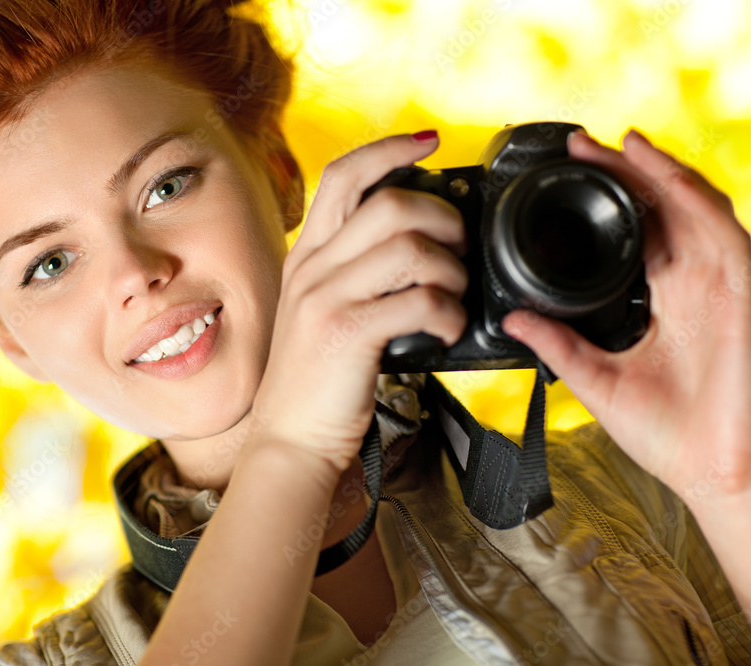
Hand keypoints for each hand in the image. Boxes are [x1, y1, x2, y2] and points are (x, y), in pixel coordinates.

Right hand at [249, 132, 467, 473]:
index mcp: (308, 254)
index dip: (389, 150)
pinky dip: (450, 312)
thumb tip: (419, 239)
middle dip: (443, 219)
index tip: (429, 143)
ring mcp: (326, 298)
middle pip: (390, 203)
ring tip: (454, 295)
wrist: (292, 438)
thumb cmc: (320, 377)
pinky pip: (420, 300)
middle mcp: (312, 267)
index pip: (342, 175)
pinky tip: (447, 329)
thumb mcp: (324, 308)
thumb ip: (355, 270)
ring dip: (452, 269)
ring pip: (411, 247)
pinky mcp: (347, 333)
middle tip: (458, 249)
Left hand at [502, 129, 750, 501]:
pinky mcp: (740, 296)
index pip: (639, 230)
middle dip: (628, 171)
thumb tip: (512, 317)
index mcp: (662, 299)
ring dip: (661, 172)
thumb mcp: (594, 379)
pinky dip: (697, 202)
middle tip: (584, 143)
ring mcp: (718, 287)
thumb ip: (557, 344)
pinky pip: (724, 235)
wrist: (708, 471)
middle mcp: (691, 285)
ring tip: (623, 144)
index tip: (570, 171)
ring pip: (696, 209)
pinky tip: (668, 180)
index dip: (612, 195)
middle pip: (664, 209)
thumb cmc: (664, 433)